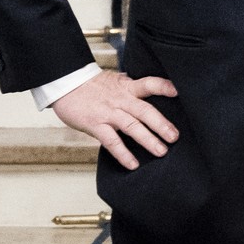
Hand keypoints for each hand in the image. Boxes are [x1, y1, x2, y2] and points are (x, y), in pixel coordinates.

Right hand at [52, 70, 178, 169]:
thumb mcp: (114, 80)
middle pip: (145, 110)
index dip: (164, 87)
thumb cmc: (90, 84)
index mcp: (127, 87)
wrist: (65, 84)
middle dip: (161, 124)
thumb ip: (130, 86)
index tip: (178, 92)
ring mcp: (108, 113)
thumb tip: (147, 86)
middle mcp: (120, 100)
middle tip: (175, 137)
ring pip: (131, 126)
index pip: (149, 84)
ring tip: (162, 151)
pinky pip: (112, 141)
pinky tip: (133, 164)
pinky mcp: (95, 124)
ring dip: (148, 139)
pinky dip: (123, 153)